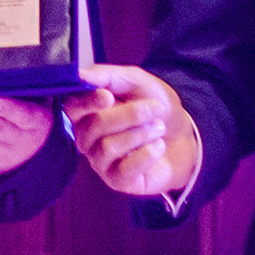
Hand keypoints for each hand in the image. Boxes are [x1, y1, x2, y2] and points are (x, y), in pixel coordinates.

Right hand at [66, 65, 197, 196]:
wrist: (182, 135)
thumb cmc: (153, 106)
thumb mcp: (135, 81)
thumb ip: (107, 75)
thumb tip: (80, 74)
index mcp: (86, 112)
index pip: (72, 108)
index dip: (87, 102)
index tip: (108, 96)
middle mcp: (87, 139)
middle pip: (96, 126)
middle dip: (131, 114)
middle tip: (156, 108)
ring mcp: (100, 162)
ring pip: (109, 147)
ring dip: (141, 133)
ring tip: (159, 128)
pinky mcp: (117, 181)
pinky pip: (124, 170)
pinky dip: (146, 155)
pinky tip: (158, 147)